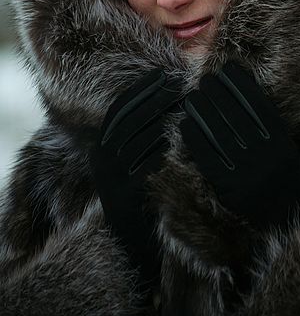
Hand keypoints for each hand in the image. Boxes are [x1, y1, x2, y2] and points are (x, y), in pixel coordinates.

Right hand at [91, 68, 181, 282]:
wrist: (128, 242)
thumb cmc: (136, 193)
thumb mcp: (126, 160)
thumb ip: (135, 133)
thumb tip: (160, 96)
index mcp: (100, 146)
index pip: (119, 108)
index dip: (140, 89)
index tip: (162, 73)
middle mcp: (101, 160)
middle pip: (130, 119)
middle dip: (155, 98)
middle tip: (179, 84)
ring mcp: (112, 178)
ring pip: (138, 139)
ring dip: (162, 119)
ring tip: (185, 104)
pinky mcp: (125, 196)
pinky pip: (145, 167)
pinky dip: (160, 151)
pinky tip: (177, 139)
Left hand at [180, 62, 299, 228]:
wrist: (283, 220)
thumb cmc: (279, 177)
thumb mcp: (283, 149)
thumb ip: (268, 125)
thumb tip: (241, 91)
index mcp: (281, 141)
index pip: (258, 103)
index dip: (241, 83)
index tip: (228, 68)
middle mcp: (266, 153)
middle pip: (235, 114)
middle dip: (217, 93)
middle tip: (204, 80)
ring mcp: (247, 170)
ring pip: (219, 132)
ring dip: (202, 111)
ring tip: (191, 98)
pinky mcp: (229, 187)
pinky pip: (207, 156)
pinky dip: (195, 138)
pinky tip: (185, 125)